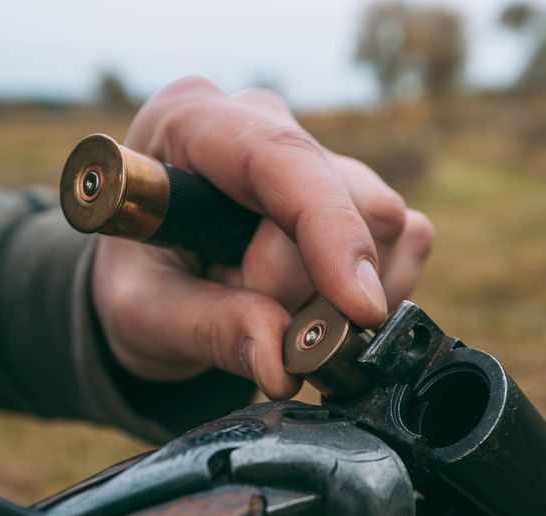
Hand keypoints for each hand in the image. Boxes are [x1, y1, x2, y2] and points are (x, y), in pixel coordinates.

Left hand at [91, 77, 434, 399]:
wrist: (155, 283)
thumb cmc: (140, 282)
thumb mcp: (143, 313)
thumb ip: (207, 330)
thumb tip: (283, 363)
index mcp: (193, 122)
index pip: (284, 159)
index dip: (330, 232)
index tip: (358, 308)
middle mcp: (264, 122)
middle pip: (344, 198)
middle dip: (311, 287)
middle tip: (254, 323)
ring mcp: (318, 152)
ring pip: (384, 224)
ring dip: (339, 294)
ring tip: (271, 309)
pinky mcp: (360, 190)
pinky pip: (406, 241)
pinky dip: (376, 290)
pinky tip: (318, 302)